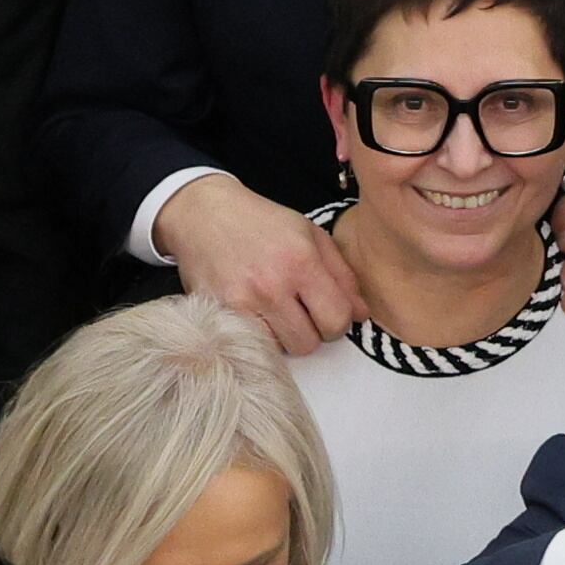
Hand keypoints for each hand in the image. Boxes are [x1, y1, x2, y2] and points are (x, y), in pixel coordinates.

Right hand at [157, 175, 363, 355]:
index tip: (329, 312)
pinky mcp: (218, 313)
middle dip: (312, 332)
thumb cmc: (262, 223)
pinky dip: (261, 335)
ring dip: (285, 336)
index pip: (337, 319)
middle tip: (302, 312)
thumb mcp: (311, 235)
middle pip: (310, 343)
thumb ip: (342, 275)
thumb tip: (361, 314)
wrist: (203, 215)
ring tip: (278, 311)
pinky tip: (258, 313)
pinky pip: (253, 344)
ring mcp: (242, 302)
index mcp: (301, 261)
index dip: (339, 321)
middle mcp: (272, 285)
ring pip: (281, 349)